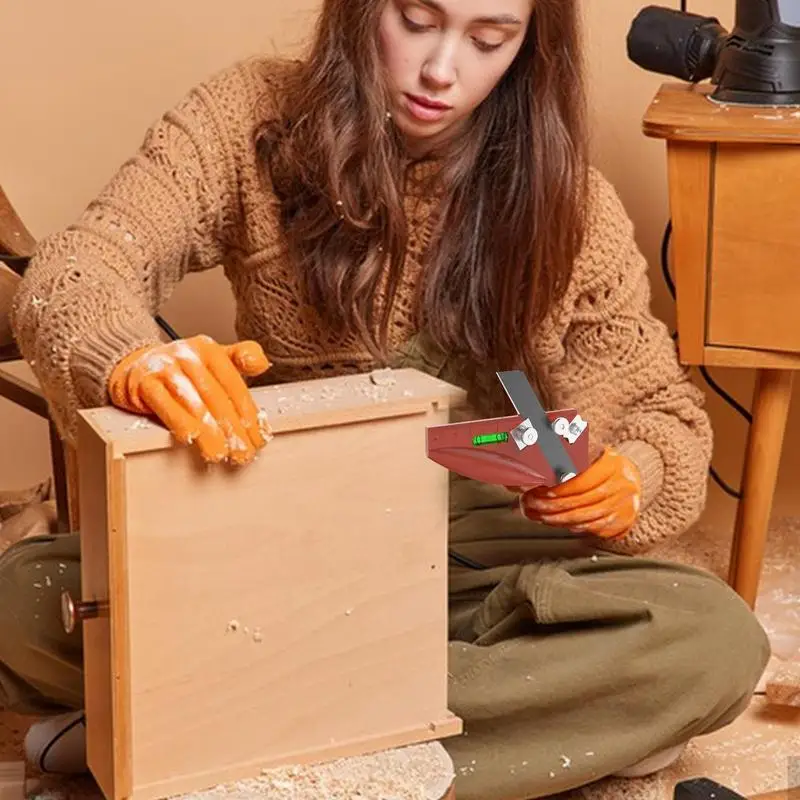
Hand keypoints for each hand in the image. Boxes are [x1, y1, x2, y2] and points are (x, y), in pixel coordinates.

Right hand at [108, 334, 270, 464]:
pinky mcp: (144, 383)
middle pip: (216, 397)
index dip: (248, 413)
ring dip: (210, 432)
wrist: (134, 365)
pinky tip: (191, 439)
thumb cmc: (180, 370)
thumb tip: (262, 363)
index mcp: (210, 350)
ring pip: (194, 404)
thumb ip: (240, 360)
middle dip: (232, 429)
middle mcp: (188, 356)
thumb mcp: (211, 359)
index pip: (234, 385)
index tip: (258, 437)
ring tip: (220, 453)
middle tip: (243, 452)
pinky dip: (179, 423)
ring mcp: (165, 368)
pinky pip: (165, 405)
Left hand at [515, 447, 641, 538]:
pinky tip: (556, 522)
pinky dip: (571, 526)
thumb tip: (533, 475)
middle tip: (530, 504)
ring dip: (556, 518)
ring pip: (584, 516)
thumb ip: (565, 463)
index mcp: (611, 463)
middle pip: (580, 500)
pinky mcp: (622, 520)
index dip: (558, 488)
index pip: (581, 480)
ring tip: (538, 514)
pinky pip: (592, 526)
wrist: (631, 479)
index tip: (539, 490)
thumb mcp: (588, 455)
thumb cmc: (601, 466)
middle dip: (550, 505)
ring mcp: (623, 504)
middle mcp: (621, 484)